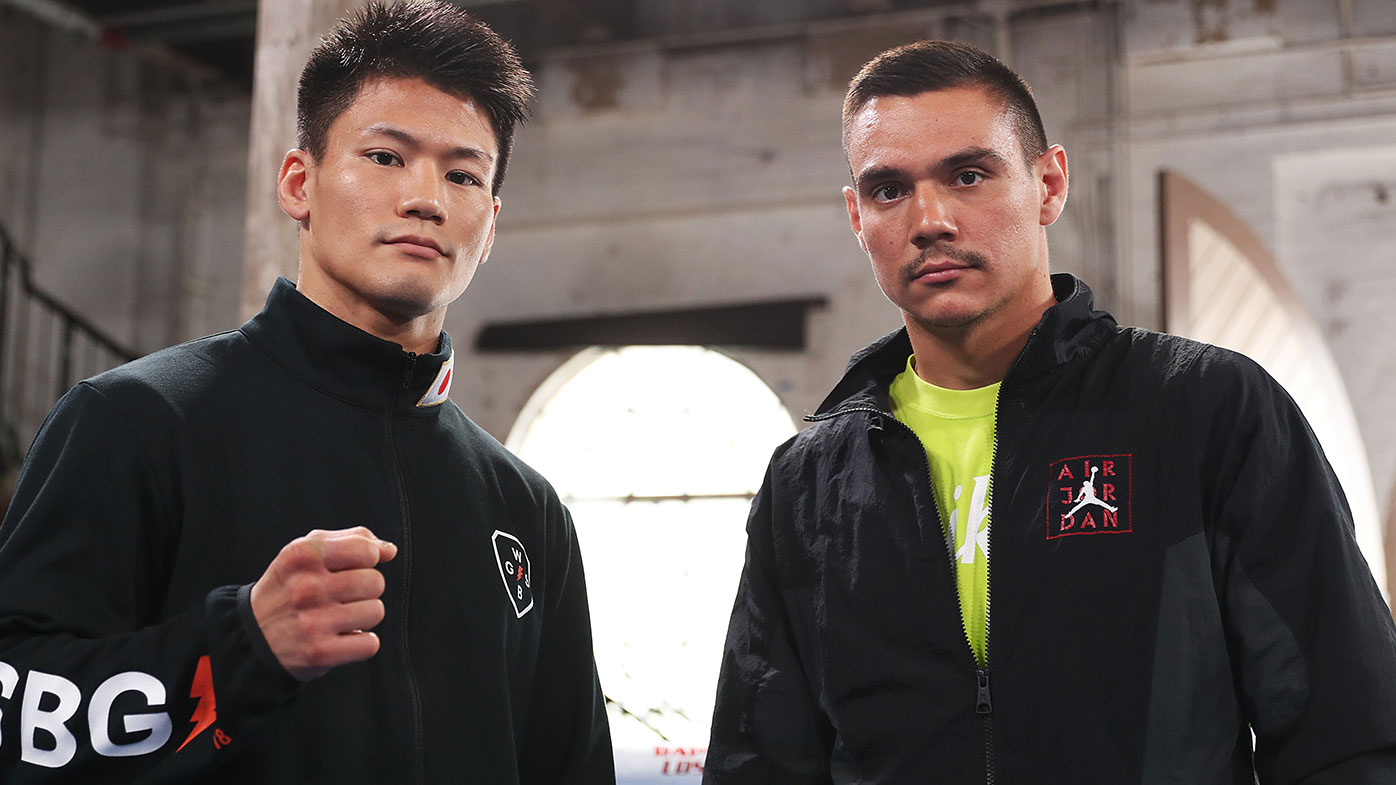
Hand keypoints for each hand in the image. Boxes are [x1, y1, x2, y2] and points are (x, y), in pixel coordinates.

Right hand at [250, 527, 397, 680]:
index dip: (366, 560)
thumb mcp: (307, 552)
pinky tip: (341, 638)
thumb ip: (352, 540)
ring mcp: (312, 622)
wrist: (252, 636)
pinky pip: (370, 644)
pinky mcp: (320, 653)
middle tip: (342, 597)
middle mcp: (306, 587)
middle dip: (365, 589)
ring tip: (339, 617)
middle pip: (375, 582)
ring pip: (376, 612)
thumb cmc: (289, 587)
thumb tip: (389, 550)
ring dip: (363, 616)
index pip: (365, 549)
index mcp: (303, 555)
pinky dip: (361, 643)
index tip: (351, 568)